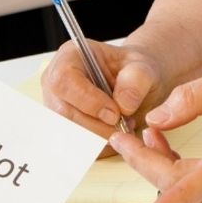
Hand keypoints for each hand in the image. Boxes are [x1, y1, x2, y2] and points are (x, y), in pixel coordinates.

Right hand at [41, 39, 167, 139]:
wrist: (137, 85)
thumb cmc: (135, 72)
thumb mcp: (145, 68)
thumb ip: (137, 80)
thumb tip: (123, 104)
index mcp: (71, 56)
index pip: (64, 80)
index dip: (88, 100)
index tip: (115, 113)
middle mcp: (56, 81)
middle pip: (63, 112)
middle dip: (97, 126)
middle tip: (124, 125)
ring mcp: (56, 105)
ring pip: (69, 132)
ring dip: (99, 137)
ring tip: (123, 126)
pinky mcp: (64, 126)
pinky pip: (76, 145)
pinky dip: (99, 147)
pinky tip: (115, 134)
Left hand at [108, 60, 201, 202]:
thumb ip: (194, 97)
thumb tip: (157, 119)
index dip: (174, 201)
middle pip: (185, 187)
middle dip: (147, 165)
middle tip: (124, 138)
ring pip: (193, 194)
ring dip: (163, 170)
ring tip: (149, 136)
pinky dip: (182, 176)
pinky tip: (171, 148)